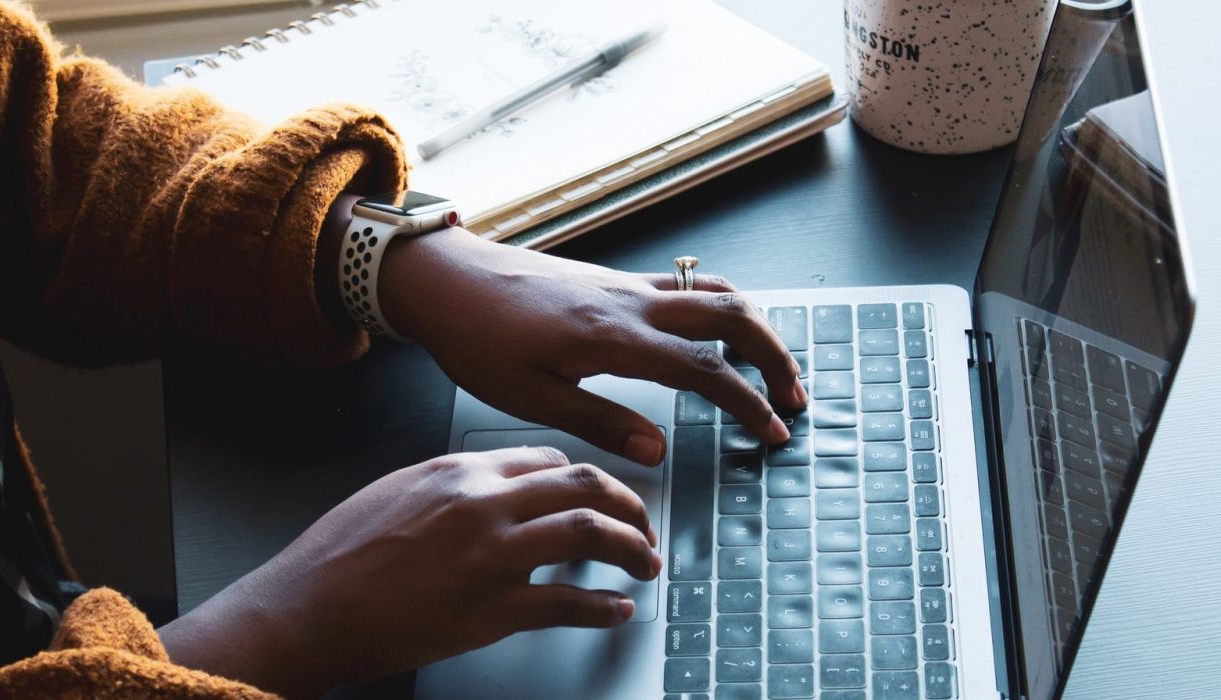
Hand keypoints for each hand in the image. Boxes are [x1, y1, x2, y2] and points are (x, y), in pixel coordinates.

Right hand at [159, 447, 659, 695]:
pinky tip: (615, 611)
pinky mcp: (490, 610)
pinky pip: (567, 603)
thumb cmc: (339, 554)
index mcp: (460, 470)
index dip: (587, 479)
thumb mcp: (397, 490)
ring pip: (590, 533)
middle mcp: (483, 503)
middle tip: (643, 526)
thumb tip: (497, 488)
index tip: (601, 497)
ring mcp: (490, 556)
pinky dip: (602, 608)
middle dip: (629, 505)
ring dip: (632, 548)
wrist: (305, 608)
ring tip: (644, 564)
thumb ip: (454, 484)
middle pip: (584, 485)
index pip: (549, 460)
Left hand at [378, 227, 807, 464]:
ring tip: (770, 366)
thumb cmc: (476, 338)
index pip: (705, 369)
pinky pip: (687, 285)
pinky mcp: (614, 279)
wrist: (446, 279)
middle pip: (732, 314)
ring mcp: (626, 284)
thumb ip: (600, 423)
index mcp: (614, 337)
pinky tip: (717, 334)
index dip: (747, 402)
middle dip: (775, 355)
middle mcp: (631, 302)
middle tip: (793, 397)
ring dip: (754, 326)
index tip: (772, 432)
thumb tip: (659, 451)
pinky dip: (720, 308)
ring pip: (714, 291)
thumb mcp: (529, 397)